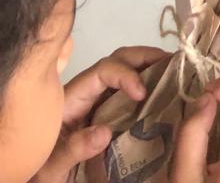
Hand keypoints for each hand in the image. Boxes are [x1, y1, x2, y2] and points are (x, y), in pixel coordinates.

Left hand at [31, 47, 166, 182]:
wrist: (37, 180)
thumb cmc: (42, 171)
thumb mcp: (52, 165)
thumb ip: (73, 149)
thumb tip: (104, 131)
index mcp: (73, 98)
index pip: (103, 70)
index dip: (126, 74)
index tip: (142, 93)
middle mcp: (88, 92)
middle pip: (118, 59)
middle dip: (145, 56)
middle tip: (172, 64)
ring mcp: (99, 100)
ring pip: (126, 69)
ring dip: (150, 66)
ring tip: (174, 72)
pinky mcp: (108, 112)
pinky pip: (130, 90)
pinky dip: (150, 83)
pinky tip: (164, 92)